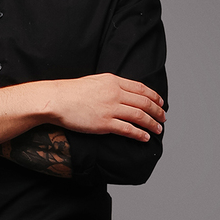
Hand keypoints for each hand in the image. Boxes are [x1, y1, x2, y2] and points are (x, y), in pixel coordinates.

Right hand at [47, 73, 164, 141]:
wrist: (56, 100)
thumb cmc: (71, 92)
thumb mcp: (95, 82)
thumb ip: (110, 86)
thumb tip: (121, 93)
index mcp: (114, 81)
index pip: (141, 88)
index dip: (154, 97)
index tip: (160, 103)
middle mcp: (115, 94)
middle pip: (144, 102)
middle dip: (157, 111)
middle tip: (163, 118)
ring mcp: (110, 109)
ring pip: (139, 116)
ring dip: (152, 123)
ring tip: (158, 129)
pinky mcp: (104, 123)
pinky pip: (128, 129)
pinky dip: (139, 134)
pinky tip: (145, 138)